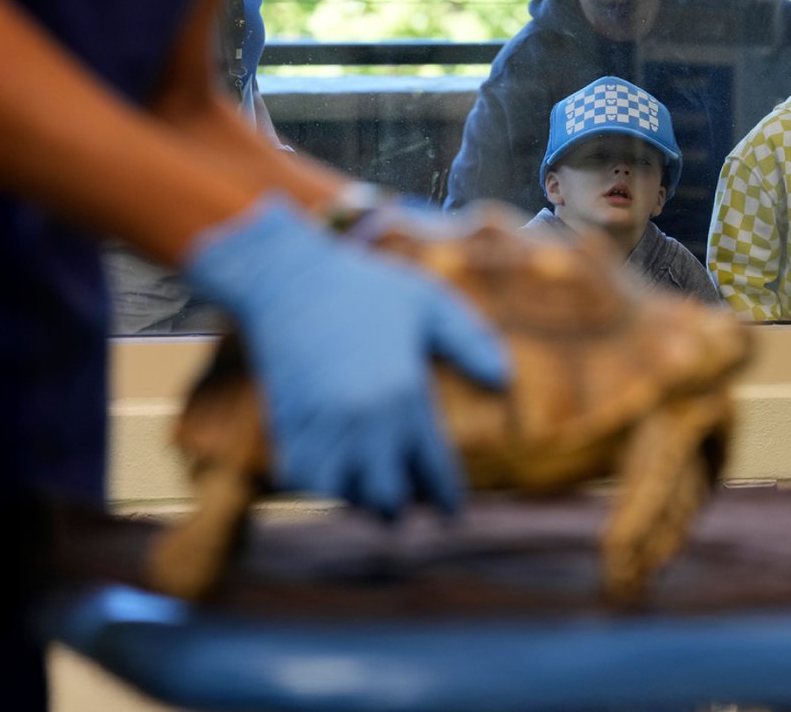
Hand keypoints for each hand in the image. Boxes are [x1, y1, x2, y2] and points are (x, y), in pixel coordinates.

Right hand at [181, 194, 509, 517]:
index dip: (446, 500)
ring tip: (367, 485)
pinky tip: (331, 469)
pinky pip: (299, 476)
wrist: (286, 277)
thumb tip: (504, 379)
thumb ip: (469, 340)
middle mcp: (364, 420)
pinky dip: (316, 482)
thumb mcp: (428, 302)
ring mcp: (322, 425)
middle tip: (406, 497)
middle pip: (387, 498)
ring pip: (341, 495)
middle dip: (400, 506)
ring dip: (356, 496)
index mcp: (405, 395)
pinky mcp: (287, 422)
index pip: (433, 470)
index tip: (451, 513)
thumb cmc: (364, 286)